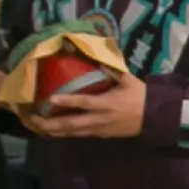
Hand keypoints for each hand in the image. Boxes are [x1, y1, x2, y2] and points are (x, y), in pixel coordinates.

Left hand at [24, 74, 148, 139]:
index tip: (50, 100)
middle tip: (34, 119)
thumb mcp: (128, 79)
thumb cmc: (140, 96)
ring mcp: (100, 129)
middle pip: (72, 124)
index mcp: (107, 103)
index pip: (83, 103)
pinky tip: (54, 130)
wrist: (155, 117)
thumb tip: (98, 53)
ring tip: (38, 126)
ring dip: (55, 130)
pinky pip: (80, 135)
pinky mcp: (101, 135)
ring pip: (73, 133)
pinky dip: (65, 133)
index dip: (66, 102)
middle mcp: (100, 119)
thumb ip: (111, 68)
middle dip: (51, 123)